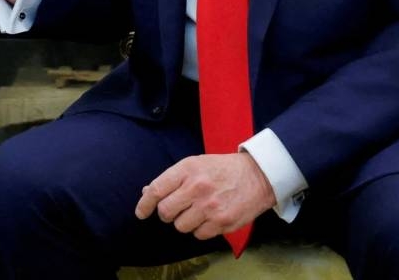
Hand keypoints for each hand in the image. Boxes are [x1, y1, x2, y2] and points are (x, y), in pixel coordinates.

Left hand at [134, 153, 275, 239]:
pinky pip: (199, 234)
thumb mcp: (195, 164)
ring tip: (197, 211)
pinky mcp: (222, 222)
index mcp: (187, 169)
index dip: (144, 204)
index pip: (157, 190)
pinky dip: (200, 230)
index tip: (140, 213)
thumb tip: (146, 192)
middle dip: (166, 213)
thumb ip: (171, 179)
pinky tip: (209, 218)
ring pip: (181, 226)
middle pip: (165, 211)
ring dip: (185, 222)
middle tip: (175, 209)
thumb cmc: (222, 169)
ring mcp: (209, 206)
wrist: (258, 175)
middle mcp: (196, 188)